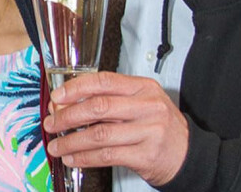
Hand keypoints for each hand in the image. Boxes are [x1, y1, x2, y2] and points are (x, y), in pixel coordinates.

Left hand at [43, 71, 188, 185]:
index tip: (57, 97)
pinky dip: (85, 157)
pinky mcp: (146, 155)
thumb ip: (110, 99)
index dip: (76, 88)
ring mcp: (149, 131)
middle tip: (51, 122)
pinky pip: (107, 155)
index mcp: (143, 87)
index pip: (104, 81)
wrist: (189, 155)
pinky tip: (73, 158)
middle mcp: (148, 106)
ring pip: (99, 134)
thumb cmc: (159, 126)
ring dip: (72, 141)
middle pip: (99, 107)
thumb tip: (67, 104)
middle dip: (68, 116)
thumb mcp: (141, 103)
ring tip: (56, 145)